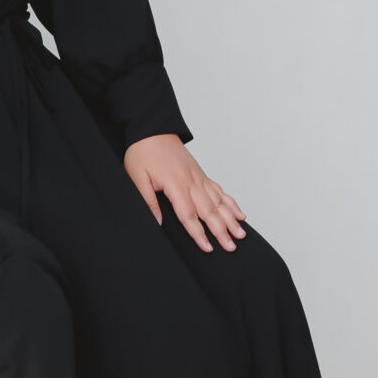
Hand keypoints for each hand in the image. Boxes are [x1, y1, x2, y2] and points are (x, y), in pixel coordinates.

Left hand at [123, 133, 245, 253]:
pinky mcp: (201, 174)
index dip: (198, 234)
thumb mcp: (137, 177)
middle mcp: (192, 181)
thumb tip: (158, 223)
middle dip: (221, 231)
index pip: (189, 215)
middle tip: (231, 247)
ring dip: (231, 219)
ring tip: (240, 235)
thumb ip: (148, 201)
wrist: (152, 130)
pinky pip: (219, 190)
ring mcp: (199, 177)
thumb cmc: (143, 153)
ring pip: (219, 202)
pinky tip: (239, 214)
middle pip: (209, 211)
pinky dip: (231, 203)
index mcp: (176, 184)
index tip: (207, 248)